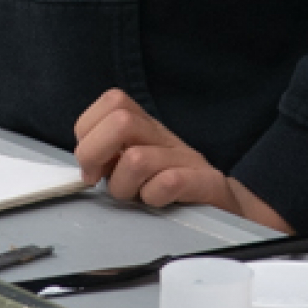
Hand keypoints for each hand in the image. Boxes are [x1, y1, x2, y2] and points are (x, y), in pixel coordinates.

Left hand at [73, 89, 292, 231]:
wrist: (224, 206)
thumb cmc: (173, 188)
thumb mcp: (136, 166)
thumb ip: (109, 157)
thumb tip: (82, 163)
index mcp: (145, 128)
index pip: (111, 102)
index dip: (89, 131)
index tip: (93, 163)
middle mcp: (163, 137)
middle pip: (120, 120)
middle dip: (95, 154)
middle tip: (100, 179)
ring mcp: (185, 158)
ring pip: (137, 158)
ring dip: (124, 186)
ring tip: (133, 196)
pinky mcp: (204, 182)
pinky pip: (170, 182)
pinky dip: (154, 196)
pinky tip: (157, 202)